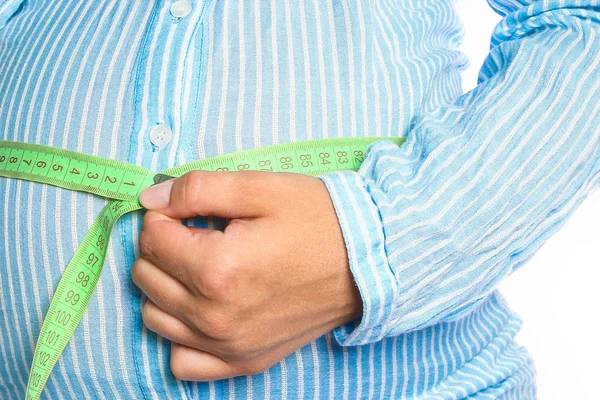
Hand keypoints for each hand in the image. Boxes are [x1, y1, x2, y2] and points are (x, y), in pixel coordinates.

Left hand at [131, 170, 362, 380]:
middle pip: (147, 278)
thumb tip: (149, 199)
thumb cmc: (317, 220)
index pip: (152, 240)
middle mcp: (215, 317)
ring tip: (198, 267)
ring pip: (156, 318)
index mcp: (217, 270)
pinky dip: (181, 336)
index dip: (164, 216)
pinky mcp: (245, 362)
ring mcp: (229, 346)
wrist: (367, 262)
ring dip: (165, 287)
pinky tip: (201, 311)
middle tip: (195, 233)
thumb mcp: (260, 187)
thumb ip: (196, 188)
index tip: (188, 210)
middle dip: (162, 248)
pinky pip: (183, 362)